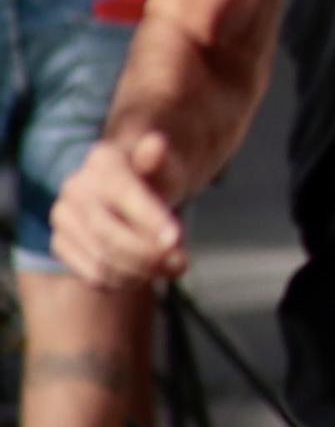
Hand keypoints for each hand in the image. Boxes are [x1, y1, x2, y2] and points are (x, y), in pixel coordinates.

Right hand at [50, 131, 187, 287]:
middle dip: (149, 254)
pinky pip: (92, 275)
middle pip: (108, 233)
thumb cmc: (156, 176)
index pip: (124, 193)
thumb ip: (161, 159)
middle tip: (182, 263)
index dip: (149, 218)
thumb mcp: (166, 165)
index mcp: (102, 160)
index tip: (176, 239)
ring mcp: (63, 216)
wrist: (133, 189)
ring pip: (101, 260)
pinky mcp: (60, 244)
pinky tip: (146, 274)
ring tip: (172, 268)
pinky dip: (123, 281)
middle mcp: (75, 187)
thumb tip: (154, 145)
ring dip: (141, 272)